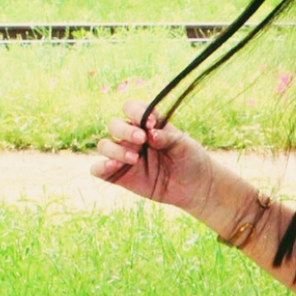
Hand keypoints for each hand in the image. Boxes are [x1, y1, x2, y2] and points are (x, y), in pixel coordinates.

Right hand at [90, 98, 213, 212]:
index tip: (151, 123)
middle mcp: (132, 137)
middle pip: (114, 125)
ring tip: (135, 159)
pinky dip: (101, 167)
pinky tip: (113, 166)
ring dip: (115, 149)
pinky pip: (99, 169)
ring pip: (104, 145)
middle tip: (142, 140)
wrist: (196, 186)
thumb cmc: (190, 159)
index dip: (136, 112)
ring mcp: (125, 156)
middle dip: (125, 130)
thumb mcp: (183, 144)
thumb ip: (166, 136)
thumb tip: (150, 134)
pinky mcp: (122, 176)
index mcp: (146, 123)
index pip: (131, 108)